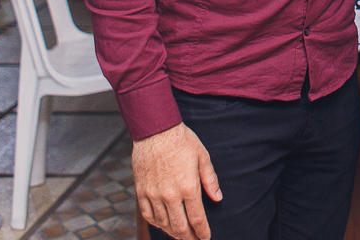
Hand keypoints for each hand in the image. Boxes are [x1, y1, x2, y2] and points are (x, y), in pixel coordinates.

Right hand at [133, 122, 221, 239]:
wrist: (155, 130)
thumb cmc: (181, 141)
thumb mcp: (203, 157)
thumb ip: (210, 180)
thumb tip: (218, 198)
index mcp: (188, 187)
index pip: (197, 219)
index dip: (203, 232)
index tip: (206, 237)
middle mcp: (170, 195)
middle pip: (180, 227)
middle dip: (189, 237)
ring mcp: (154, 194)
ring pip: (163, 224)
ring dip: (173, 233)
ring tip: (181, 234)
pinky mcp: (141, 191)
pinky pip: (148, 215)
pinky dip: (157, 224)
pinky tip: (163, 224)